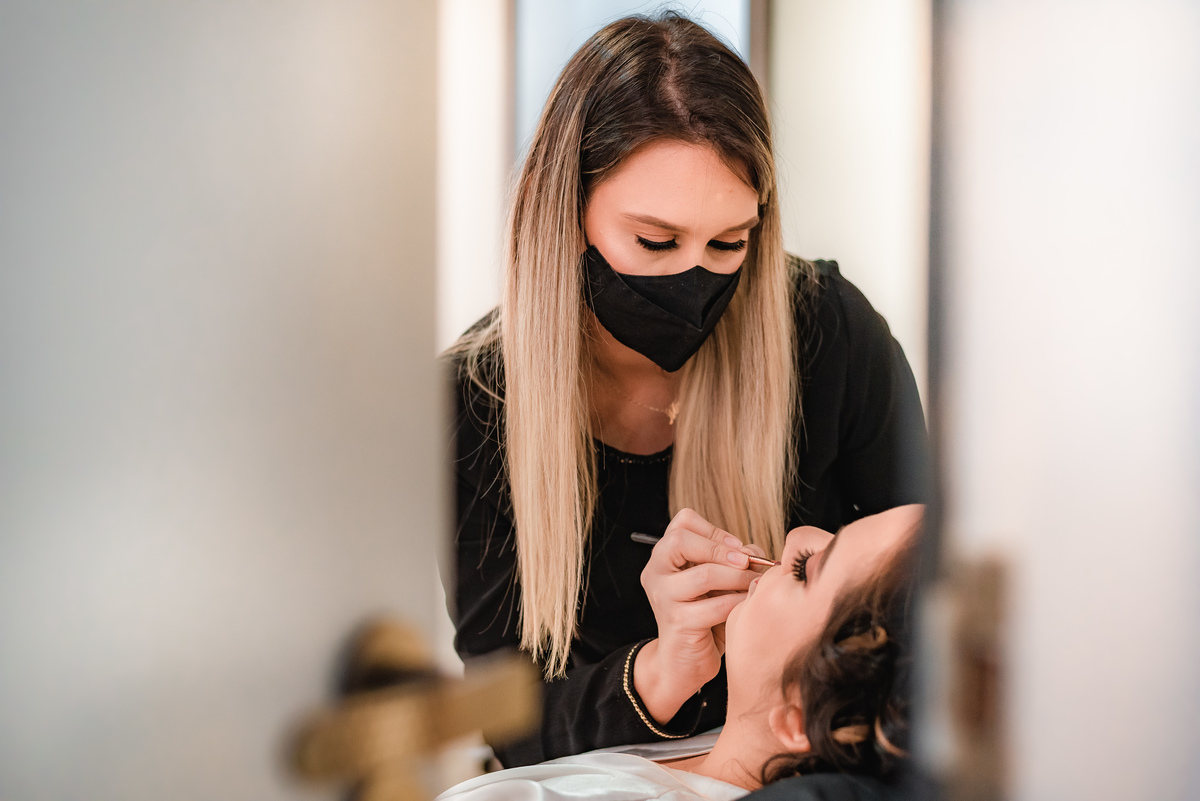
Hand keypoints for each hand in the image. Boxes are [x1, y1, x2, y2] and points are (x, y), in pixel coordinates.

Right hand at [634, 508, 755, 724]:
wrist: (684, 662)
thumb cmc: (704, 617)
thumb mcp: (716, 582)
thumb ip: (732, 560)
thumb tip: (755, 552)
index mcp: (663, 557)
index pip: (682, 522)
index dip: (715, 531)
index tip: (737, 549)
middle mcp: (656, 573)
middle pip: (680, 540)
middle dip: (721, 549)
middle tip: (746, 562)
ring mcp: (663, 597)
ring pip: (704, 574)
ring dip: (738, 578)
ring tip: (753, 585)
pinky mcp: (677, 622)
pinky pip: (716, 606)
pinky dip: (739, 603)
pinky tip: (747, 606)